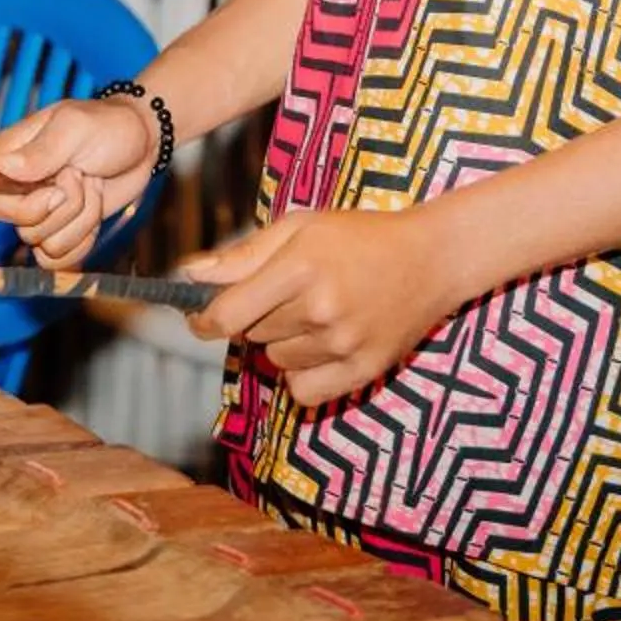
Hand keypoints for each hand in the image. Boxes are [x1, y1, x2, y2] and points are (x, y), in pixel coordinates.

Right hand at [0, 97, 159, 268]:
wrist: (140, 143)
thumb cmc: (105, 126)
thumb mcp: (74, 128)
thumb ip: (40, 150)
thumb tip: (4, 168)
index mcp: (8, 159)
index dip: (30, 204)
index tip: (64, 178)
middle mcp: (17, 189)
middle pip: (22, 229)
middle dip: (65, 211)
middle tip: (82, 178)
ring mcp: (39, 212)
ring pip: (45, 245)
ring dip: (82, 220)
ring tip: (93, 185)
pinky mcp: (60, 229)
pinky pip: (56, 259)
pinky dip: (82, 242)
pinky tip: (94, 214)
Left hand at [182, 207, 461, 406]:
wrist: (431, 258)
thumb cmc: (359, 236)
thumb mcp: (298, 228)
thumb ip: (241, 255)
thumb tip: (189, 273)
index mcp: (298, 267)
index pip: (228, 314)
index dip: (203, 320)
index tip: (199, 317)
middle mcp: (319, 309)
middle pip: (251, 335)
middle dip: (256, 317)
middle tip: (286, 293)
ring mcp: (343, 344)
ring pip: (276, 361)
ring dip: (282, 342)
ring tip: (315, 313)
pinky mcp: (364, 370)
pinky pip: (303, 392)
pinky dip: (301, 375)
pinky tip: (320, 347)